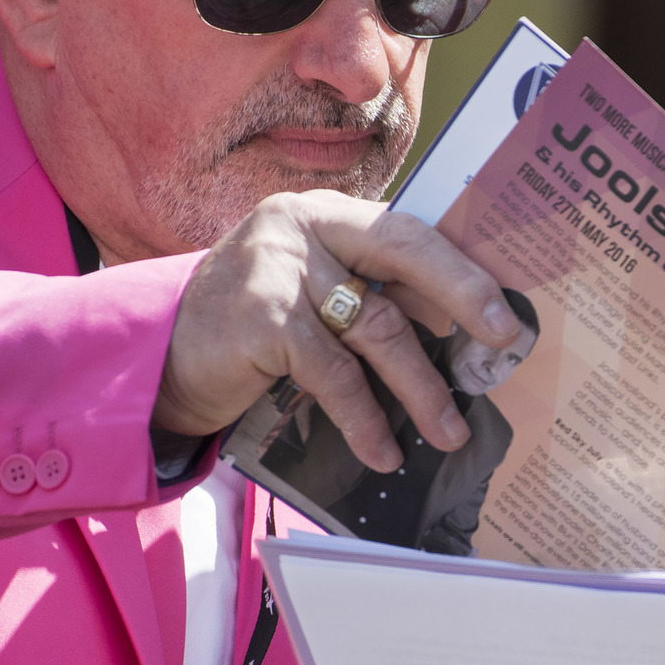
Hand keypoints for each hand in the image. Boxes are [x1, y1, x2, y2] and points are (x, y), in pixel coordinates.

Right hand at [155, 193, 518, 468]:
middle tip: (504, 337)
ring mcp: (280, 268)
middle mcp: (304, 225)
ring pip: (376, 327)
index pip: (408, 232)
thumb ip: (366, 295)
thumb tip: (457, 332)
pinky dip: (364, 418)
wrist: (158, 359)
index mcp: (328, 215)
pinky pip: (334, 373)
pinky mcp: (262, 318)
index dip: (462, 268)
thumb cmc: (250, 330)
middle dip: (463, 294)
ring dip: (419, 388)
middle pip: (404, 253)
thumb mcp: (311, 296)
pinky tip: (382, 450)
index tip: (505, 307)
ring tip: (448, 431)